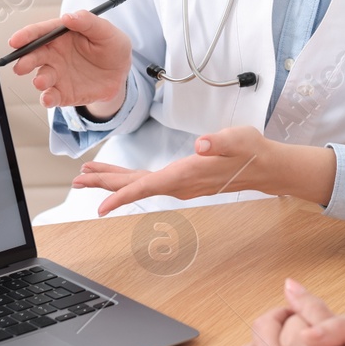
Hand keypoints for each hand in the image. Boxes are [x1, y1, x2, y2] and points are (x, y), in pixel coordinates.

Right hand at [7, 9, 131, 111]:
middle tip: (21, 65)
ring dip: (38, 79)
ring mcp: (57, 74)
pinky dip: (47, 98)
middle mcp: (54, 55)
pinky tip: (48, 98)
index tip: (15, 40)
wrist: (121, 74)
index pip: (39, 33)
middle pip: (34, 56)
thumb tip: (69, 17)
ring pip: (41, 77)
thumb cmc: (112, 47)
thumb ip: (88, 22)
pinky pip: (51, 96)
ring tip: (41, 81)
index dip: (25, 36)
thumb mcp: (106, 31)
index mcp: (60, 36)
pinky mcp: (63, 92)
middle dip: (24, 60)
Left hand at [74, 129, 338, 214]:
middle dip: (106, 183)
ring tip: (90, 174)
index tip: (100, 206)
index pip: (148, 186)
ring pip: (140, 184)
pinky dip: (130, 179)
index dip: (122, 195)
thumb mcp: (238, 139)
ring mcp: (180, 184)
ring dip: (115, 180)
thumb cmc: (251, 150)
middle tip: (79, 178)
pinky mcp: (183, 180)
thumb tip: (202, 143)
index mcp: (186, 174)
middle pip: (136, 186)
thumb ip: (219, 141)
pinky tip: (120, 176)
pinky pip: (149, 182)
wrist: (266, 167)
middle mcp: (179, 184)